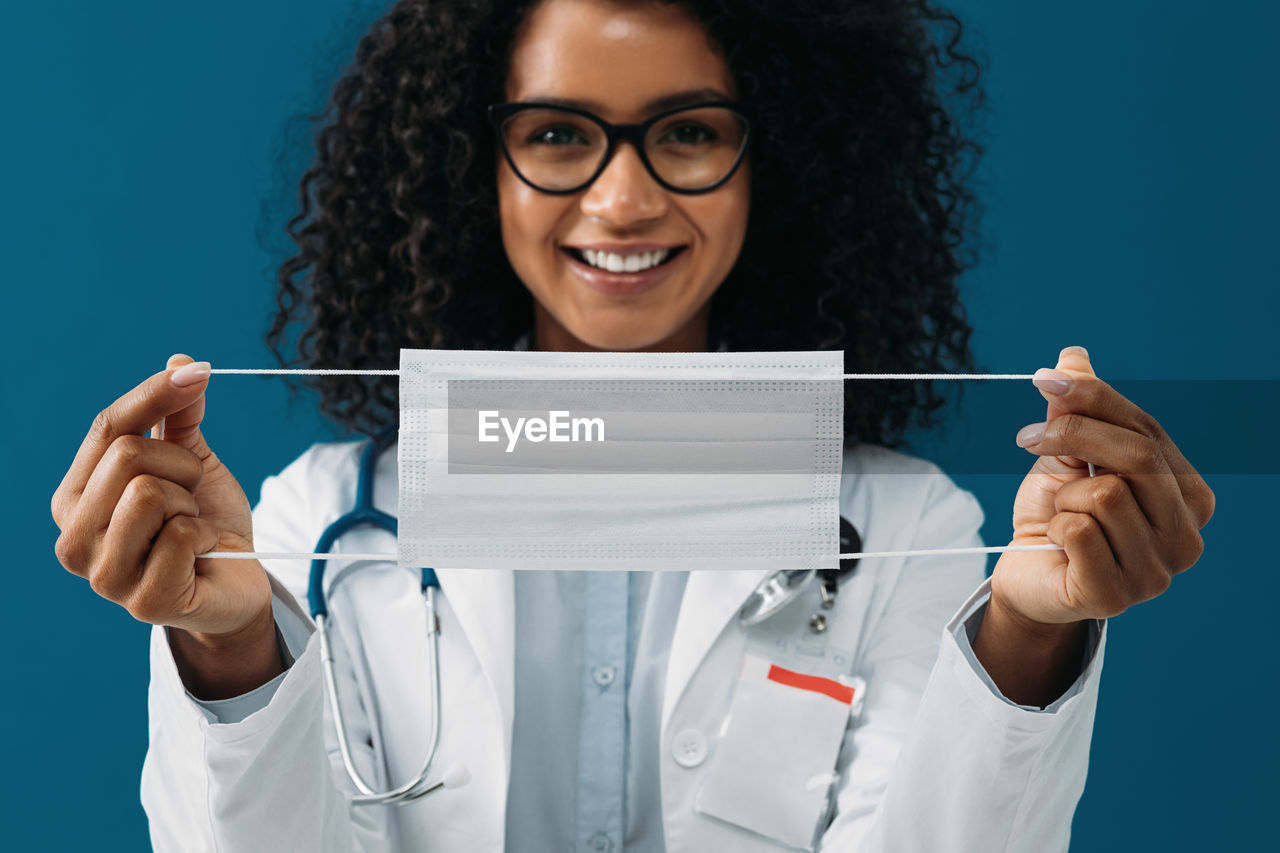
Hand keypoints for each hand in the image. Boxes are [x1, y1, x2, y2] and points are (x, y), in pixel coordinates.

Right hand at [52, 355, 280, 696]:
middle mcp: (74, 538)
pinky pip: (181, 535)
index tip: (199, 373)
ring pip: (151, 493)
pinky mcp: (143, 602)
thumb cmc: (204, 521)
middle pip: (128, 456)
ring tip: (192, 526)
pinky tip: (201, 554)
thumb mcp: (191, 461)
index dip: (155, 394)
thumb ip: (179, 416)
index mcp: (75, 498)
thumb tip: (182, 363)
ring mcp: (104, 576)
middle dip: (181, 465)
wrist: (237, 583)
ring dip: (191, 502)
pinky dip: (205, 534)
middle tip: (192, 494)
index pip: (108, 428)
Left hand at [973, 347, 1213, 705]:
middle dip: (1074, 435)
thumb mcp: (1066, 456)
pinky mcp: (1118, 596)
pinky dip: (1055, 527)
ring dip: (1065, 497)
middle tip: (1028, 438)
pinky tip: (1058, 544)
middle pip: (1136, 455)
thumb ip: (1077, 410)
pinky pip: (1079, 531)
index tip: (1044, 380)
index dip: (1094, 398)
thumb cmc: (1056, 515)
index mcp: (1189, 496)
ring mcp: (1158, 572)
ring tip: (1062, 517)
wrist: (1026, 575)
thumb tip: (1073, 355)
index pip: (1147, 429)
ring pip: (1105, 494)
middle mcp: (1186, 536)